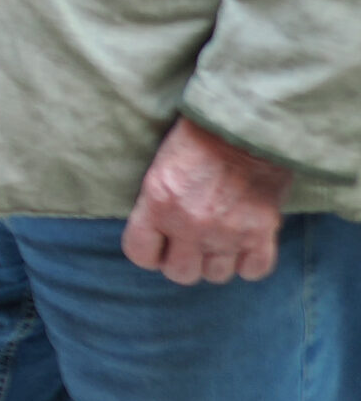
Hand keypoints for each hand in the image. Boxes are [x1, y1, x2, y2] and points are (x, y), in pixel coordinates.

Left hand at [123, 117, 293, 285]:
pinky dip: (248, 263)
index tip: (157, 246)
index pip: (140, 254)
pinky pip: (252, 270)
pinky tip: (244, 245)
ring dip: (215, 261)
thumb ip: (157, 206)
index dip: (148, 253)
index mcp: (159, 203)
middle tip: (189, 244)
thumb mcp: (161, 168)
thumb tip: (157, 236)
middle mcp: (190, 224)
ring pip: (215, 275)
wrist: (245, 125)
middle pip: (180, 273)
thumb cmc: (198, 139)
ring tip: (217, 240)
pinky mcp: (261, 232)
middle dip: (182, 261)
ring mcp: (227, 232)